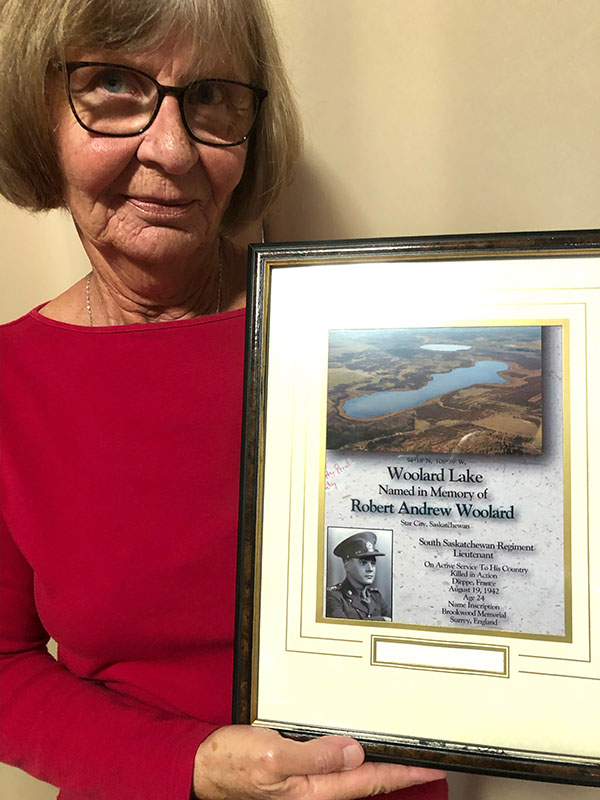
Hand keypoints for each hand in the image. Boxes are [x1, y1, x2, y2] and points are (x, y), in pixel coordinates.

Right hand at [193, 725, 444, 799]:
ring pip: (353, 775)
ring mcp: (306, 785)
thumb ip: (315, 755)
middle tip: (428, 759)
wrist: (202, 768)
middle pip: (367, 781)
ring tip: (405, 756)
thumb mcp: (271, 755)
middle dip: (399, 771)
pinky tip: (359, 751)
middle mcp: (314, 791)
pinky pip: (334, 767)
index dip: (405, 773)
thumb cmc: (231, 764)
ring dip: (379, 766)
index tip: (432, 764)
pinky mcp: (296, 774)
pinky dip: (354, 759)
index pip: (370, 780)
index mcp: (313, 791)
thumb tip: (355, 751)